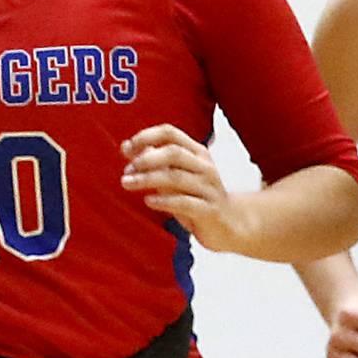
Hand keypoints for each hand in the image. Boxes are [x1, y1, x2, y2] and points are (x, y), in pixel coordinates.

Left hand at [120, 124, 249, 252]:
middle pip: (173, 152)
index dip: (146, 137)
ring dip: (147, 179)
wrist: (231, 224)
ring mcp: (208, 188)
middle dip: (146, 159)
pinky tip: (148, 201)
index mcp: (197, 153)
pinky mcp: (209, 210)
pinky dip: (163, 200)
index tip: (127, 149)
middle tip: (127, 170)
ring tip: (128, 183)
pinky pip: (184, 202)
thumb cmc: (198, 198)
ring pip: (175, 177)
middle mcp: (204, 166)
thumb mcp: (177, 176)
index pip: (170, 133)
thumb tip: (126, 147)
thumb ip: (155, 162)